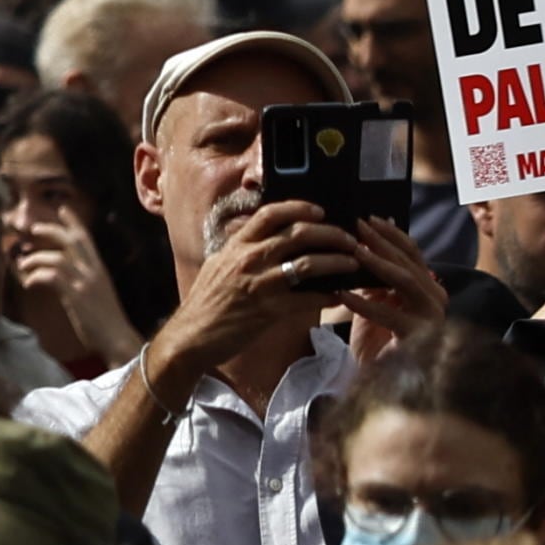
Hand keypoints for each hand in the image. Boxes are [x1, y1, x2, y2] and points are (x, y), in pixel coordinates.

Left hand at [12, 213, 140, 373]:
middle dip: (53, 230)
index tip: (62, 209)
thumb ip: (82, 281)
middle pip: (73, 240)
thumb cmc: (105, 322)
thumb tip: (60, 277)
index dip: (73, 223)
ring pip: (57, 257)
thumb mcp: (96, 295)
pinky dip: (35, 276)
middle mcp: (94, 272)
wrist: (118, 340)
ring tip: (23, 265)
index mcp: (100, 270)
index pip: (87, 239)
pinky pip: (51, 276)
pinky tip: (28, 284)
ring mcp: (85, 282)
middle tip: (34, 228)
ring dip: (36, 258)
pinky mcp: (76, 296)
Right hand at [160, 200, 351, 369]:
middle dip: (330, 233)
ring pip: (309, 264)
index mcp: (236, 246)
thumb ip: (242, 251)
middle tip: (349, 239)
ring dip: (337, 261)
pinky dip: (329, 296)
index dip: (299, 208)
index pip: (269, 214)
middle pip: (298, 234)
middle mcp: (248, 259)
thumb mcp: (219, 266)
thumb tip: (268, 241)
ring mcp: (259, 284)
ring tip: (353, 263)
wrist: (191, 336)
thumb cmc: (206, 302)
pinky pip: (309, 299)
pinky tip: (339, 296)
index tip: (320, 211)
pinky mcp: (269, 310)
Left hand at [330, 218, 446, 361]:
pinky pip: (391, 315)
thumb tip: (362, 242)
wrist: (379, 380)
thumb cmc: (375, 339)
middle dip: (383, 243)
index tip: (367, 217)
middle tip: (357, 226)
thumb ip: (373, 277)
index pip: (412, 253)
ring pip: (408, 282)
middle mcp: (436, 300)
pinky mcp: (419, 339)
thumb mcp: (374, 301)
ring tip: (354, 252)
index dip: (391, 234)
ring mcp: (432, 319)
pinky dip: (366, 303)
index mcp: (427, 288)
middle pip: (410, 263)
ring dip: (380, 265)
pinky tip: (343, 294)